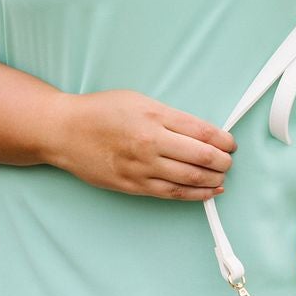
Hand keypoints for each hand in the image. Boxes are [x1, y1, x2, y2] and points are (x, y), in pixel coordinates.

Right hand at [48, 90, 235, 200]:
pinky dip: (194, 194)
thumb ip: (169, 116)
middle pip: (201, 156)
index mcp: (154, 115)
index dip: (223, 140)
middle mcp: (151, 142)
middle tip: (229, 161)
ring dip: (213, 179)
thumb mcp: (138, 100)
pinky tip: (208, 192)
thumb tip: (201, 133)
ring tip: (222, 176)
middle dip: (222, 161)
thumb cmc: (100, 111)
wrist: (64, 131)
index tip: (231, 143)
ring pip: (189, 178)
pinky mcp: (133, 185)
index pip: (202, 131)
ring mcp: (142, 166)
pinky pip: (171, 193)